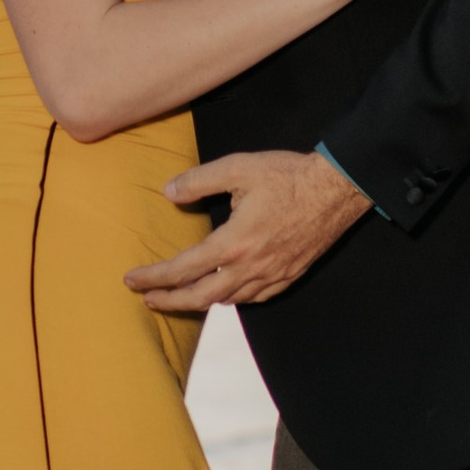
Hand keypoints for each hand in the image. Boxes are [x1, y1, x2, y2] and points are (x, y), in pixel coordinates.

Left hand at [124, 147, 369, 311]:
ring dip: (200, 301)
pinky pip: (254, 298)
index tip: (132, 280)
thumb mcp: (237, 167)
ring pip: (228, 301)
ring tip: (181, 294)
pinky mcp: (289, 275)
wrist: (338, 189)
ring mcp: (272, 275)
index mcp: (234, 243)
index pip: (183, 269)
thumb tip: (168, 192)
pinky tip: (224, 291)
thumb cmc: (288, 176)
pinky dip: (232, 298)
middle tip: (148, 299)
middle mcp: (251, 267)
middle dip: (170, 301)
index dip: (154, 277)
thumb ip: (198, 180)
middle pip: (201, 297)